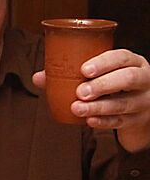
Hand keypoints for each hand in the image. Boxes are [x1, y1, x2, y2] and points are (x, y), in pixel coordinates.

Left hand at [33, 49, 149, 151]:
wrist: (136, 108)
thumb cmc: (112, 83)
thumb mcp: (98, 74)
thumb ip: (69, 73)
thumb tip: (39, 77)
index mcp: (132, 62)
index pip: (122, 57)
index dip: (104, 62)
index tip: (85, 70)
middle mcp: (143, 79)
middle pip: (128, 79)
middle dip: (103, 85)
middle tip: (80, 92)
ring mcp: (144, 101)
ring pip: (124, 103)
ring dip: (98, 107)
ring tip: (77, 108)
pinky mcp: (138, 120)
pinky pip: (121, 121)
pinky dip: (103, 122)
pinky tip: (89, 121)